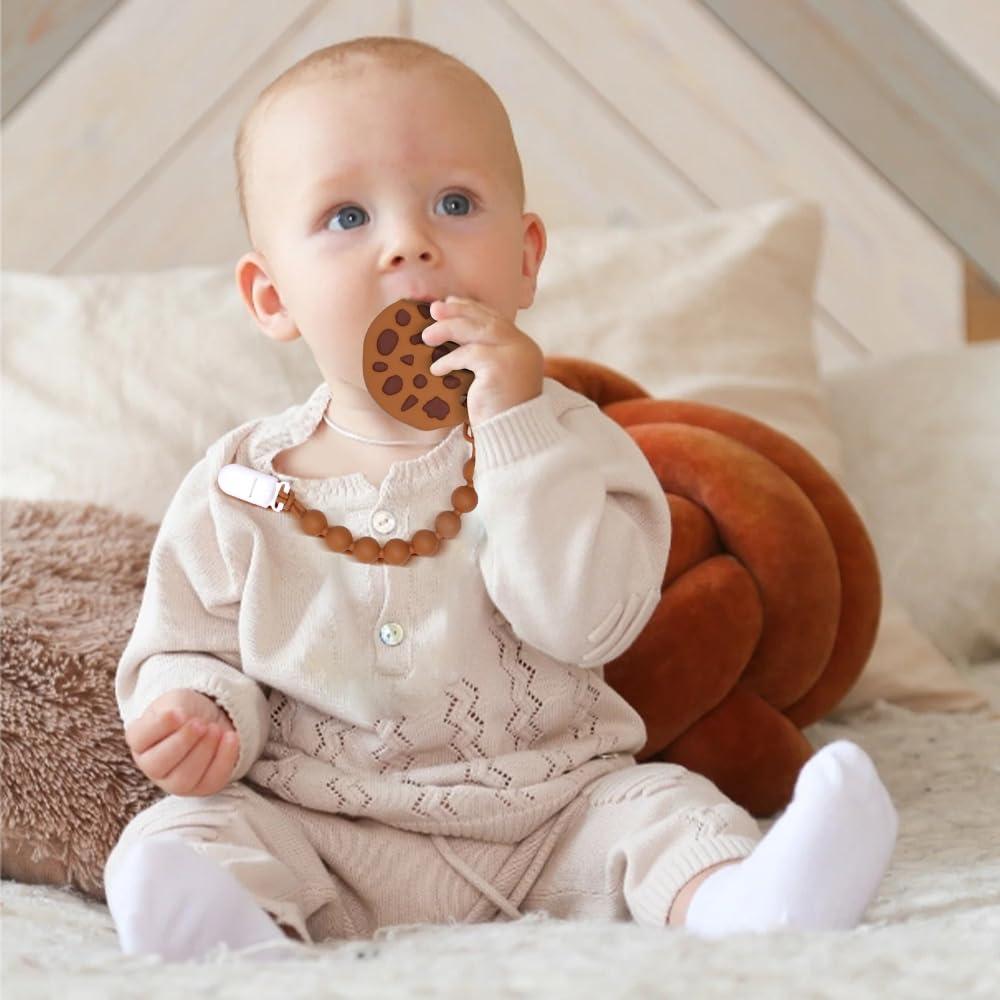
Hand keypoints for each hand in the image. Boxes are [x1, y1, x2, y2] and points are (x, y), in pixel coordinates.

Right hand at [124, 689, 239, 796]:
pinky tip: (231, 737)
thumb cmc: (186, 710)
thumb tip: (180, 718)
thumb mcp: (176, 701)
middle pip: (157, 765)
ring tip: (215, 729)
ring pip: (183, 779)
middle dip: (182, 742)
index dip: (159, 727)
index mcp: (140, 742)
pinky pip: (211, 781)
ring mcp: (175, 782)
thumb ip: (173, 709)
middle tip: (200, 724)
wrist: (209, 719)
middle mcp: (153, 767)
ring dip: (202, 752)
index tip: (179, 713)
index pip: (138, 739)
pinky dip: (224, 759)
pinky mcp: (202, 786)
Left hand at [421, 296, 544, 426]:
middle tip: (434, 309)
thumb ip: (485, 357)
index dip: (472, 309)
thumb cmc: (500, 413)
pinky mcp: (500, 365)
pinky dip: (449, 360)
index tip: (450, 303)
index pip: (496, 320)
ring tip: (426, 336)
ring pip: (477, 330)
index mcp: (524, 348)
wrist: (514, 436)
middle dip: (458, 311)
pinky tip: (436, 369)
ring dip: (448, 329)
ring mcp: (514, 354)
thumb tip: (453, 341)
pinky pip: (468, 354)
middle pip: (487, 319)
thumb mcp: (493, 379)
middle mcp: (523, 347)